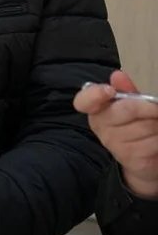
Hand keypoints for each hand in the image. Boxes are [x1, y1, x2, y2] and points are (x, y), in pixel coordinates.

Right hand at [74, 70, 157, 198]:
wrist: (143, 159)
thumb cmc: (135, 126)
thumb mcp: (131, 105)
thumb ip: (126, 90)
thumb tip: (117, 75)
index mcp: (96, 109)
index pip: (84, 101)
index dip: (95, 94)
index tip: (109, 91)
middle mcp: (100, 126)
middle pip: (128, 109)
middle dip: (149, 108)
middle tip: (155, 110)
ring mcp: (114, 144)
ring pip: (147, 126)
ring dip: (157, 125)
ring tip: (154, 128)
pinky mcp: (130, 158)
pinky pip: (154, 142)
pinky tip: (154, 140)